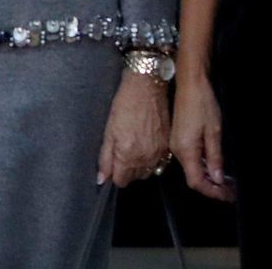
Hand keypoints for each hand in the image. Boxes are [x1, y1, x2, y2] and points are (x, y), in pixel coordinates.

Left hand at [98, 70, 170, 186]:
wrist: (148, 90)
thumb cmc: (125, 106)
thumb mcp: (108, 131)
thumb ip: (105, 157)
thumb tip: (102, 179)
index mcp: (128, 155)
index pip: (121, 180)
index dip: (114, 175)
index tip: (111, 165)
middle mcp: (146, 158)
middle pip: (135, 178)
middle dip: (126, 171)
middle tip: (120, 153)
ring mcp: (159, 154)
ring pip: (148, 172)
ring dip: (139, 167)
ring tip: (132, 149)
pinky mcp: (168, 147)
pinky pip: (159, 163)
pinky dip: (151, 160)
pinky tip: (145, 147)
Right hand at [171, 71, 233, 200]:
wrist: (189, 84)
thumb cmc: (203, 105)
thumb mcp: (214, 132)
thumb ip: (214, 157)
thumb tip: (218, 179)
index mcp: (185, 150)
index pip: (197, 182)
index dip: (213, 192)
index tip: (230, 196)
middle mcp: (177, 150)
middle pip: (194, 177)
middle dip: (214, 187)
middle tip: (234, 190)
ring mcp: (176, 144)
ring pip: (192, 169)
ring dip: (210, 177)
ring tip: (229, 181)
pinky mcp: (178, 138)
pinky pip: (190, 159)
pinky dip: (204, 167)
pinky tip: (216, 166)